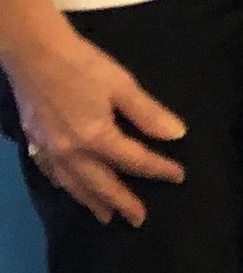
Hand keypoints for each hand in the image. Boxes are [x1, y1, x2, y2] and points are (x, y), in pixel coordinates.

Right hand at [7, 25, 186, 223]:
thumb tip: (177, 134)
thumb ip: (148, 113)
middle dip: (122, 202)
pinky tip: (68, 188)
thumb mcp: (122, 85)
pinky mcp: (35, 140)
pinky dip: (64, 185)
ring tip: (106, 215)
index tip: (179, 177)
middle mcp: (71, 152)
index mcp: (96, 138)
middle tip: (138, 220)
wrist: (33, 52)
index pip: (135, 161)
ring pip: (74, 185)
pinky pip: (51, 173)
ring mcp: (49, 149)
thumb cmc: (82, 65)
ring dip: (91, 201)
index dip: (159, 169)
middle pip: (101, 184)